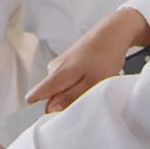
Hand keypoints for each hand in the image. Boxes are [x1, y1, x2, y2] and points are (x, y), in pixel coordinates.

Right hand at [27, 8, 149, 111]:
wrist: (113, 32)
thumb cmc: (105, 56)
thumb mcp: (92, 82)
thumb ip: (71, 96)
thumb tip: (50, 109)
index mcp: (56, 74)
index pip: (36, 96)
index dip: (47, 111)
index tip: (61, 117)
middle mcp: (53, 69)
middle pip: (50, 96)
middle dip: (65, 103)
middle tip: (87, 99)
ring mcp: (59, 64)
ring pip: (60, 88)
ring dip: (74, 93)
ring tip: (92, 86)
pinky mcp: (66, 62)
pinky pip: (66, 81)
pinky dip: (78, 83)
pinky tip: (92, 78)